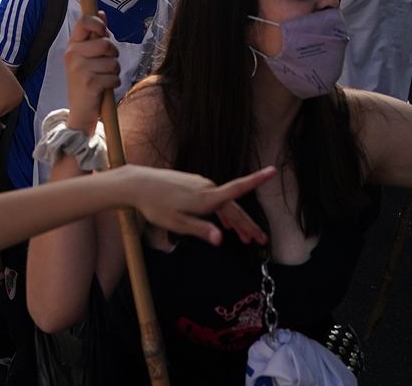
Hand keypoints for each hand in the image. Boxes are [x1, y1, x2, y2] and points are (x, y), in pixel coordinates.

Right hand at [64, 12, 117, 136]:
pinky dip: (114, 83)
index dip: (98, 23)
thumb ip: (95, 36)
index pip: (84, 22)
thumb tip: (101, 13)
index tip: (104, 32)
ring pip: (113, 62)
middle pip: (106, 43)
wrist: (80, 110)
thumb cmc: (87, 80)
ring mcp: (79, 69)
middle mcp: (72, 55)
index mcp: (72, 46)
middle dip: (113, 55)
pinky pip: (114, 76)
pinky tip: (104, 88)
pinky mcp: (89, 83)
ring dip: (114, 72)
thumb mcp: (88, 56)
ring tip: (104, 78)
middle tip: (106, 64)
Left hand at [121, 165, 275, 246]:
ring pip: (225, 205)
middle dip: (248, 225)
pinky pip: (216, 200)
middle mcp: (208, 188)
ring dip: (236, 222)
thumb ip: (201, 230)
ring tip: (246, 238)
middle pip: (234, 207)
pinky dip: (223, 214)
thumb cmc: (156, 206)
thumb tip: (221, 240)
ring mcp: (201, 185)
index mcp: (207, 198)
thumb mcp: (178, 224)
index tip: (273, 171)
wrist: (139, 184)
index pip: (237, 188)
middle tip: (260, 240)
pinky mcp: (195, 185)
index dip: (256, 180)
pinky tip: (225, 224)